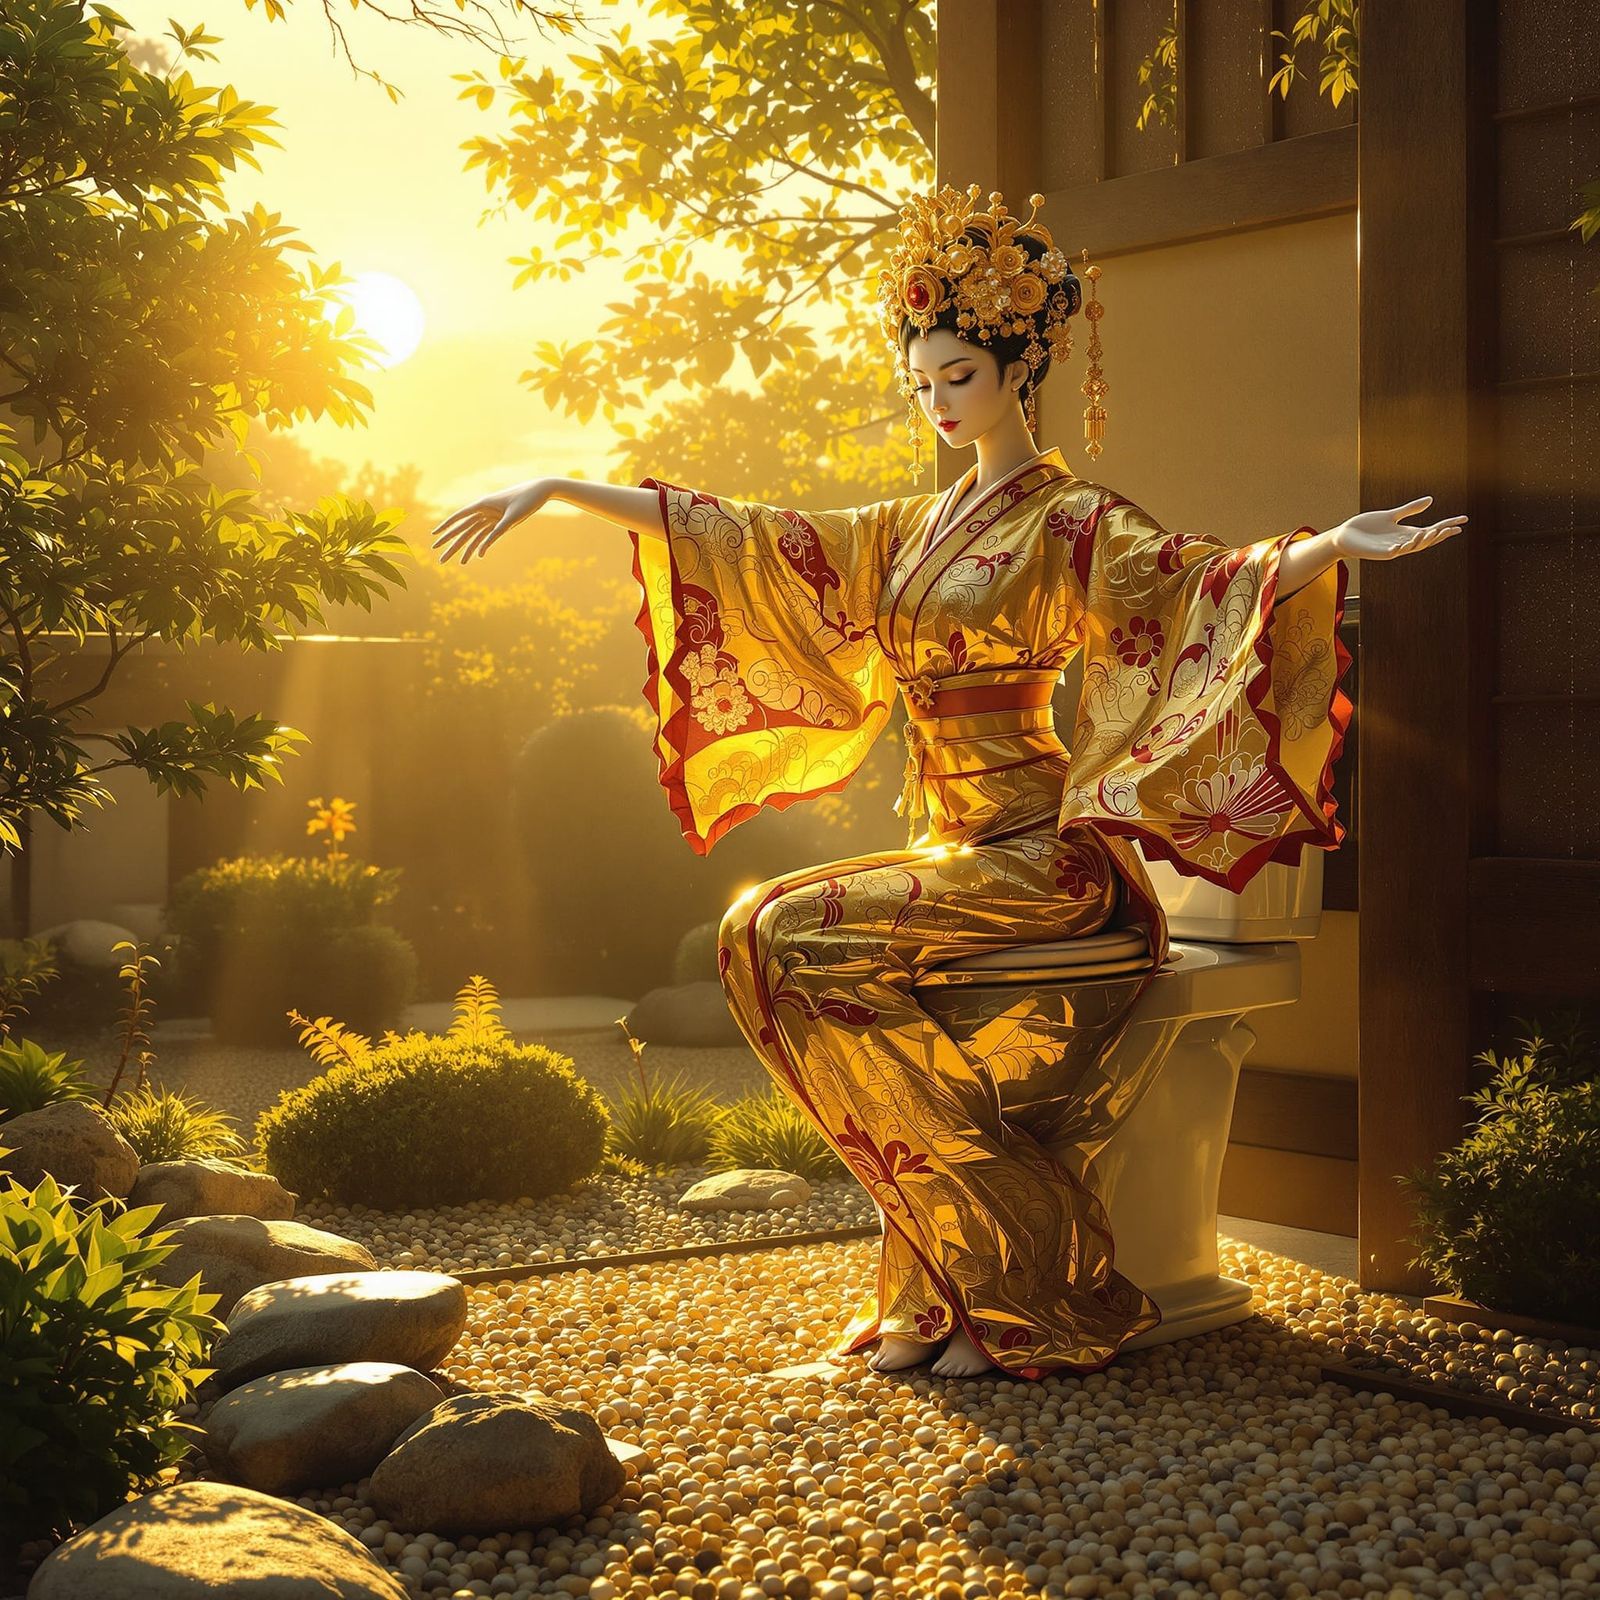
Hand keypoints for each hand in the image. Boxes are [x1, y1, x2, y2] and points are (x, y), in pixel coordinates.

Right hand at [429, 478, 551, 564]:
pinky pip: (487, 535)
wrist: (540, 491)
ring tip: (458, 563)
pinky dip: (482, 545)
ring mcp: (492, 516)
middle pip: (463, 530)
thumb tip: (485, 547)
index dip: (446, 527)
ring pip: (474, 535)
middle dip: (451, 544)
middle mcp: (484, 510)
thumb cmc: (527, 500)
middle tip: (440, 558)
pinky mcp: (500, 521)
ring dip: (465, 549)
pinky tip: (477, 556)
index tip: (434, 536)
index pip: (459, 517)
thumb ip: (498, 531)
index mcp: (483, 504)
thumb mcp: (513, 517)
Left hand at [1330, 496, 1467, 561]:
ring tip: (1434, 530)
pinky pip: (1394, 552)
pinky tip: (1408, 543)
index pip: (1432, 529)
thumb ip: (1410, 509)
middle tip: (1452, 528)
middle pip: (1426, 540)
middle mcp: (1403, 542)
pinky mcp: (1380, 553)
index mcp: (1407, 533)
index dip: (1447, 524)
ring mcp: (1393, 549)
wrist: (1345, 537)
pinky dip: (1402, 548)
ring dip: (1423, 540)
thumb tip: (1431, 500)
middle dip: (1439, 535)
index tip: (1463, 520)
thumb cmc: (1367, 527)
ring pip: (1413, 547)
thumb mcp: (1391, 515)